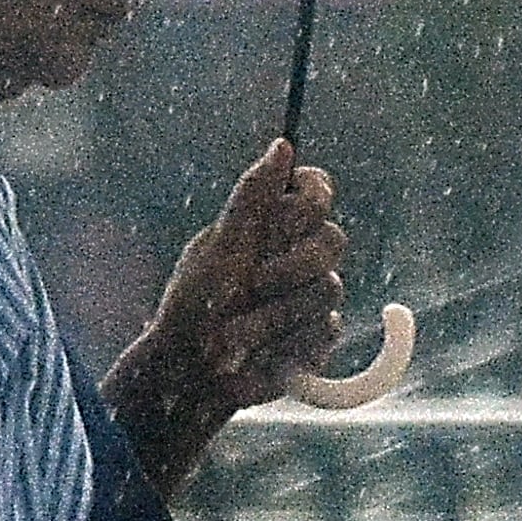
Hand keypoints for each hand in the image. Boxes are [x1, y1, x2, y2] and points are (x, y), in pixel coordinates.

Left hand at [159, 140, 346, 407]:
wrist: (188, 375)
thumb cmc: (194, 305)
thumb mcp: (219, 246)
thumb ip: (254, 198)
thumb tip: (283, 145)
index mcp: (272, 224)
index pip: (316, 191)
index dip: (310, 199)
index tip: (288, 217)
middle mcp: (295, 255)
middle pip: (333, 240)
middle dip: (291, 267)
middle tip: (254, 284)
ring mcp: (309, 297)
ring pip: (329, 289)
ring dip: (276, 315)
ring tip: (234, 334)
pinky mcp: (316, 338)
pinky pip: (326, 332)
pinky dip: (286, 346)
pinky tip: (256, 357)